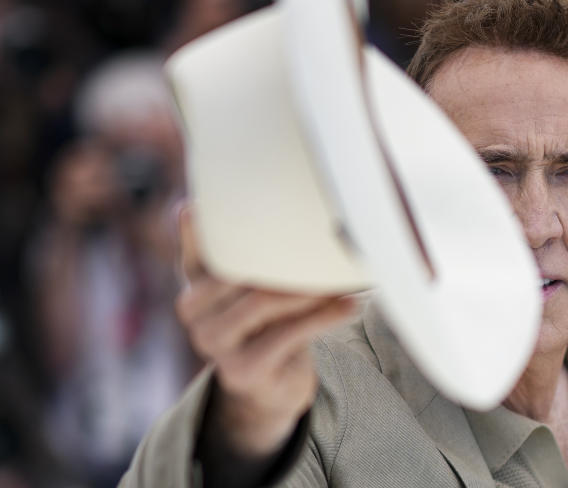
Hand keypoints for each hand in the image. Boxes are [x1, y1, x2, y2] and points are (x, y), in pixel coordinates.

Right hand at [174, 205, 355, 459]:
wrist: (268, 388)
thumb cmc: (264, 326)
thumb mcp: (247, 289)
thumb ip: (240, 251)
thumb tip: (226, 202)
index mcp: (195, 286)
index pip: (201, 250)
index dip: (205, 229)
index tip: (211, 202)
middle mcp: (194, 315)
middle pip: (238, 273)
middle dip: (285, 258)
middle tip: (327, 244)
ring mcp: (215, 345)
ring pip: (264, 302)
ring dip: (310, 287)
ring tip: (344, 278)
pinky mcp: (243, 370)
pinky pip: (289, 335)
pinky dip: (325, 317)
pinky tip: (351, 305)